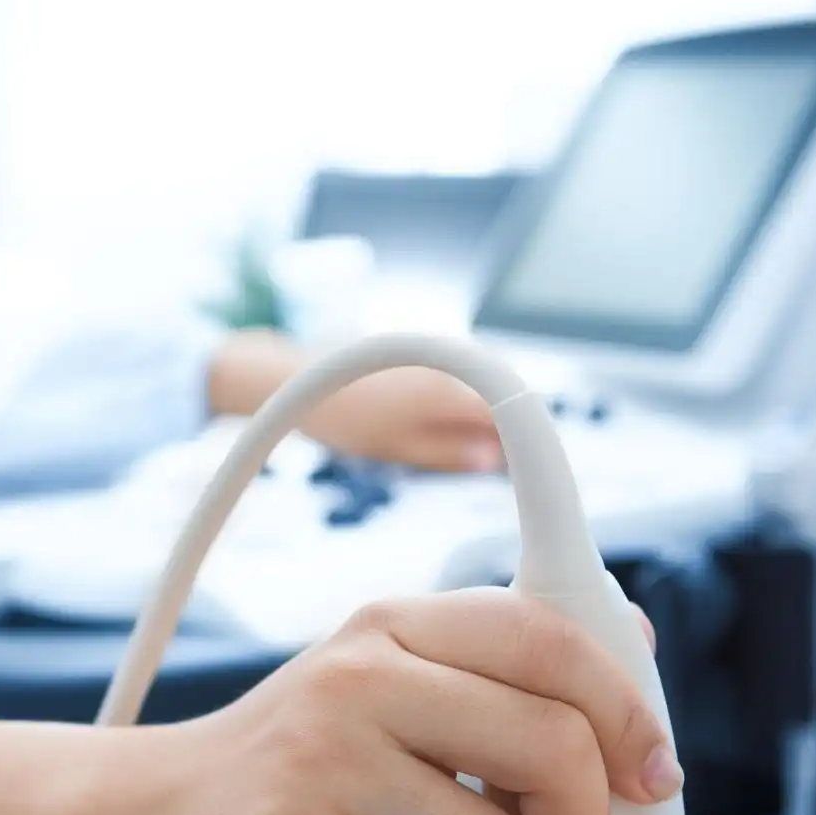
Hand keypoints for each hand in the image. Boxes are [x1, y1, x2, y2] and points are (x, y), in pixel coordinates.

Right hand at [0, 589, 676, 814]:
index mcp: (393, 622)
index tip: (652, 782)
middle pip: (551, 749)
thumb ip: (489, 675)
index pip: (552, 638)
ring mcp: (317, 756)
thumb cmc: (294, 771)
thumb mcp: (381, 690)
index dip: (629, 714)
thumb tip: (635, 646)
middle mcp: (357, 673)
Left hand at [207, 332, 503, 472]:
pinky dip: (455, 399)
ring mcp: (431, 354)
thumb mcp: (398, 447)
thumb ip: (448, 453)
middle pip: (496, 392)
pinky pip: (451, 376)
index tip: (521, 463)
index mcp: (449, 389)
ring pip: (473, 385)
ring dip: (478, 411)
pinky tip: (435, 421)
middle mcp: (447, 364)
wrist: (293, 378)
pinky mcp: (416, 351)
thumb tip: (494, 462)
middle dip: (502, 423)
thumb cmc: (344, 418)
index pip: (509, 409)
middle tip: (495, 460)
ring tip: (465, 445)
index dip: (521, 436)